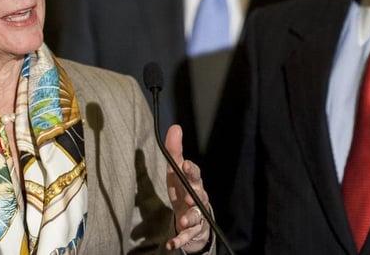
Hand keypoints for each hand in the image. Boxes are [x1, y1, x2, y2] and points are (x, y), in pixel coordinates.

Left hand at [164, 124, 211, 252]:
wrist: (194, 218)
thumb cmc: (184, 190)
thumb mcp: (176, 171)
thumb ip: (175, 151)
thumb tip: (175, 127)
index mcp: (193, 183)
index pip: (194, 174)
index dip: (191, 170)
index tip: (186, 164)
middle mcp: (198, 198)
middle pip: (199, 195)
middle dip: (195, 195)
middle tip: (189, 196)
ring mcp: (197, 216)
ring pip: (195, 217)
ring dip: (189, 219)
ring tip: (182, 222)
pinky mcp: (192, 232)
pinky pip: (187, 237)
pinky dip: (179, 241)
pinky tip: (171, 245)